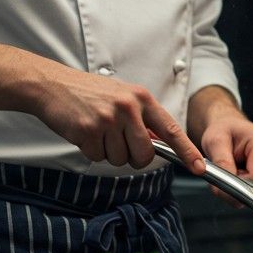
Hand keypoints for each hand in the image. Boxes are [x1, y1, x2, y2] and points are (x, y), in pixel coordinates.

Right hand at [33, 67, 204, 173]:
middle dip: (133, 157)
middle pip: (145, 154)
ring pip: (120, 159)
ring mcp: (108, 119)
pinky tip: (84, 132)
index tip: (200, 167)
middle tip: (118, 143)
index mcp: (141, 97)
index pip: (172, 129)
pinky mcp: (89, 131)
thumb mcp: (122, 95)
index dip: (187, 151)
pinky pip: (98, 157)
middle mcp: (128, 107)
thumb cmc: (88, 92)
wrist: (52, 85)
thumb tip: (159, 143)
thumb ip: (142, 117)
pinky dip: (91, 151)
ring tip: (97, 130)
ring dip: (108, 152)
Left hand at [192, 95, 252, 206]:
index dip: (240, 185)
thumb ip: (222, 163)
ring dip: (242, 185)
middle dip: (239, 185)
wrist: (229, 126)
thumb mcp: (215, 141)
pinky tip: (239, 171)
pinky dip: (245, 184)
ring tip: (233, 168)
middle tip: (225, 172)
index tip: (222, 184)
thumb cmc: (223, 130)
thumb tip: (226, 186)